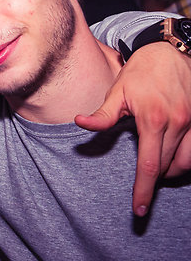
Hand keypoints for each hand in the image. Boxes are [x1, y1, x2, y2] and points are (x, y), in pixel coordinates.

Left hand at [75, 42, 190, 214]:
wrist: (170, 50)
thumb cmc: (141, 71)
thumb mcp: (117, 92)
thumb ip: (102, 115)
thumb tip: (80, 123)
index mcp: (154, 120)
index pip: (149, 166)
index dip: (143, 191)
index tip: (139, 209)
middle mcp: (180, 123)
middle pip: (167, 168)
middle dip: (154, 179)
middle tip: (141, 178)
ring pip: (188, 163)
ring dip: (172, 170)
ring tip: (157, 165)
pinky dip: (186, 159)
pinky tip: (174, 155)